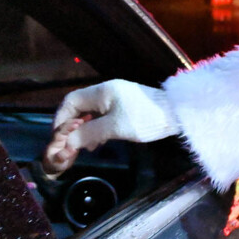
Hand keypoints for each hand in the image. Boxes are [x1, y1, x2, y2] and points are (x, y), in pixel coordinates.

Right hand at [45, 80, 180, 173]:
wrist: (178, 114)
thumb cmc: (146, 118)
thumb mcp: (115, 128)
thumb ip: (90, 133)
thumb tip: (69, 141)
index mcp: (102, 92)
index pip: (70, 101)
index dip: (61, 118)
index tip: (60, 137)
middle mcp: (107, 92)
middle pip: (80, 107)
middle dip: (73, 126)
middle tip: (73, 144)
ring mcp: (117, 98)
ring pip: (92, 113)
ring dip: (86, 129)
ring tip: (86, 147)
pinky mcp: (126, 107)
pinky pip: (104, 116)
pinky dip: (98, 128)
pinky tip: (99, 142)